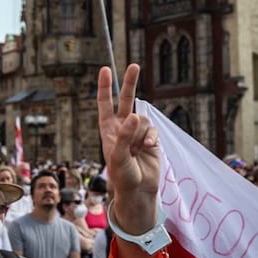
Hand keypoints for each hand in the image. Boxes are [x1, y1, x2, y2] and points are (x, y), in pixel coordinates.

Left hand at [97, 65, 159, 236]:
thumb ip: (125, 135)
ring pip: (143, 119)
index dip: (104, 87)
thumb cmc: (122, 176)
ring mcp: (137, 132)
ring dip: (141, 134)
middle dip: (130, 83)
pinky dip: (151, 138)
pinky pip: (153, 130)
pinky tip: (148, 148)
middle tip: (134, 66)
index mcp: (108, 130)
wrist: (138, 191)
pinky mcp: (151, 139)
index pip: (104, 104)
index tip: (105, 70)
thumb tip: (135, 114)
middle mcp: (122, 128)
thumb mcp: (118, 156)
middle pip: (126, 100)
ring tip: (137, 150)